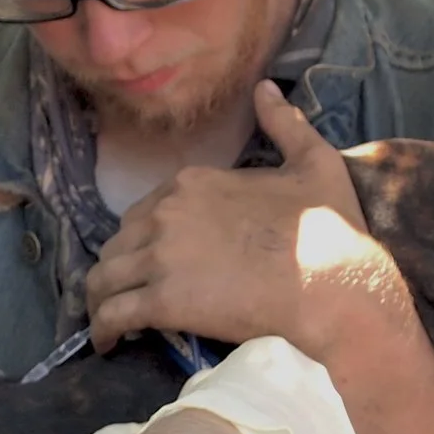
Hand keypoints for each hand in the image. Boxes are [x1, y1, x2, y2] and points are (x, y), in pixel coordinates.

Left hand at [85, 82, 403, 356]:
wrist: (332, 286)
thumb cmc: (329, 229)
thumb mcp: (315, 162)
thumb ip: (285, 124)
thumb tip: (266, 88)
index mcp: (193, 183)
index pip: (144, 211)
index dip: (144, 239)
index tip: (152, 261)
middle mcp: (166, 213)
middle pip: (119, 243)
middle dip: (120, 269)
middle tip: (129, 295)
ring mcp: (161, 257)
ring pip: (104, 278)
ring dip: (101, 299)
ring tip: (109, 321)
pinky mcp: (163, 301)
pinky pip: (113, 314)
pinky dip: (103, 329)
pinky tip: (109, 344)